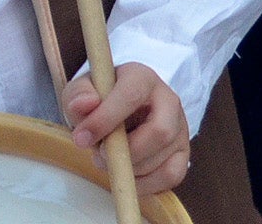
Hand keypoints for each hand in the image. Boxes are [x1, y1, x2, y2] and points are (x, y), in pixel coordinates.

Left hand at [63, 63, 190, 193]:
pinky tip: (126, 173)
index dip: (106, 119)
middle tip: (101, 154)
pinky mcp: (183, 154)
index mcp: (143, 78)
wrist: (120, 110)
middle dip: (126, 151)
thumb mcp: (82, 91)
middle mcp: (168, 100)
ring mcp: (180, 128)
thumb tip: (85, 105)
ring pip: (162, 158)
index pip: (131, 96)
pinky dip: (144, 183)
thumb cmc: (101, 99)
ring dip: (129, 168)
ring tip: (108, 159)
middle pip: (159, 131)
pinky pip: (170, 176)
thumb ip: (78, 95)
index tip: (82, 137)